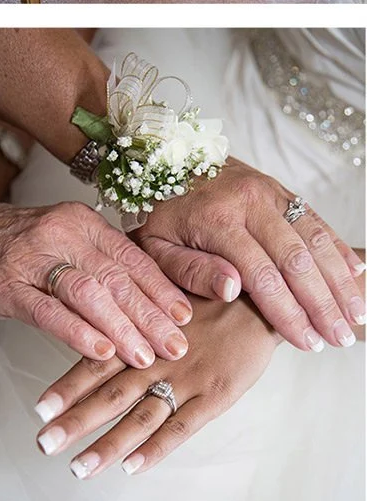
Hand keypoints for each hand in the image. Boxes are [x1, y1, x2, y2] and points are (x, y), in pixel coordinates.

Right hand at [0, 199, 191, 365]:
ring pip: (87, 293)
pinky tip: (100, 351)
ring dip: (121, 327)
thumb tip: (159, 299)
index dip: (162, 289)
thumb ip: (105, 263)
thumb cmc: (23, 246)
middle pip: (115, 277)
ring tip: (145, 355)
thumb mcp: (67, 242)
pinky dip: (78, 333)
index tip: (187, 318)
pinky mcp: (8, 286)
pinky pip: (48, 311)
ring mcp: (32, 259)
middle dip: (150, 316)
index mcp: (81, 222)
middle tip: (176, 346)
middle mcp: (60, 234)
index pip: (132, 257)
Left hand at [32, 291, 281, 477]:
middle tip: (44, 444)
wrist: (261, 295)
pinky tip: (132, 467)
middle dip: (74, 422)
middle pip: (108, 395)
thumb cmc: (205, 289)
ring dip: (107, 445)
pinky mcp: (216, 395)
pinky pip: (183, 426)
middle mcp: (155, 359)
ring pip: (139, 417)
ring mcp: (185, 379)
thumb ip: (127, 298)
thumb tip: (89, 293)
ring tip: (79, 468)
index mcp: (139, 334)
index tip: (39, 409)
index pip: (94, 363)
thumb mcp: (160, 285)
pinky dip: (157, 448)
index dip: (66, 387)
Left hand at [132, 158, 364, 351]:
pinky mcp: (279, 188)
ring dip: (339, 280)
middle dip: (322, 304)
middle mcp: (247, 201)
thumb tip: (232, 289)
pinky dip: (338, 249)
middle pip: (297, 260)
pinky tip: (356, 276)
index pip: (261, 275)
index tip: (307, 342)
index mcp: (215, 219)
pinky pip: (316, 219)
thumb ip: (189, 269)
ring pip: (315, 239)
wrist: (162, 158)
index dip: (288, 312)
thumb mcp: (155, 245)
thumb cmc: (157, 212)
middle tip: (339, 338)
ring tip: (355, 317)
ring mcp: (268, 190)